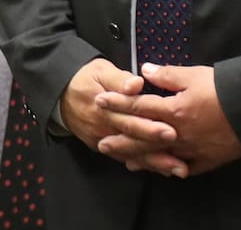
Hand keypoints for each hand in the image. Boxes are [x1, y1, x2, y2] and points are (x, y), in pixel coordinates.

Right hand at [60, 58, 186, 177]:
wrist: (60, 94)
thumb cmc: (84, 78)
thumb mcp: (100, 70)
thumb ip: (119, 78)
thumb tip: (136, 84)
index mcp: (104, 105)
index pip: (130, 116)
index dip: (150, 125)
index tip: (171, 130)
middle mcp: (104, 125)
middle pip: (133, 138)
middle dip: (157, 148)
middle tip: (180, 157)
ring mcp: (103, 139)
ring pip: (131, 153)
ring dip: (154, 163)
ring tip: (177, 169)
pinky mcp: (103, 146)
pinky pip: (124, 157)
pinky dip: (143, 164)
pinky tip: (161, 169)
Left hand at [95, 63, 240, 176]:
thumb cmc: (225, 89)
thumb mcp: (194, 74)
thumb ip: (168, 74)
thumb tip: (145, 70)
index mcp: (173, 109)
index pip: (138, 106)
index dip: (117, 103)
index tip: (99, 101)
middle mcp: (178, 132)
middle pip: (143, 136)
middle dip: (121, 138)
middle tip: (101, 142)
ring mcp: (192, 149)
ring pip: (159, 155)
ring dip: (140, 157)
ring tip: (124, 161)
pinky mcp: (207, 160)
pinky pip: (184, 167)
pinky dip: (170, 168)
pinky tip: (161, 170)